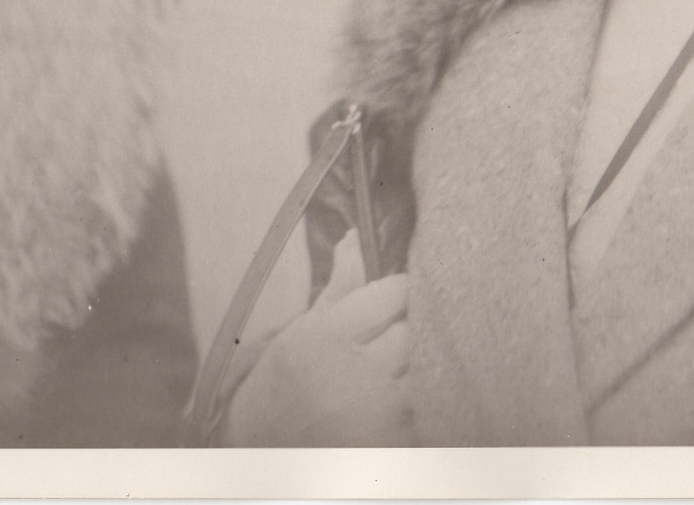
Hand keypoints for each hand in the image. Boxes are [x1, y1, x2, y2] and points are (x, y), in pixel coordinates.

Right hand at [225, 230, 411, 445]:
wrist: (267, 454)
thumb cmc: (285, 384)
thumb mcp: (303, 330)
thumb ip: (341, 286)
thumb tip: (355, 238)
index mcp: (330, 338)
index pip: (397, 292)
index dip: (398, 291)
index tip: (389, 300)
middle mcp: (360, 374)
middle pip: (415, 328)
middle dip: (405, 328)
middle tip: (384, 340)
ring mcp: (382, 413)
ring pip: (425, 366)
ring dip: (412, 365)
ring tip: (382, 374)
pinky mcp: (397, 442)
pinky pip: (425, 406)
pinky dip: (414, 401)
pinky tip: (385, 405)